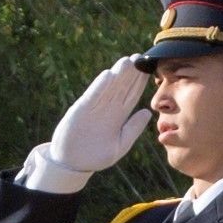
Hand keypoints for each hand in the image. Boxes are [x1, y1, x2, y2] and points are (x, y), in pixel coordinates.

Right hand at [24, 59, 154, 192]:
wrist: (73, 164)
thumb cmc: (97, 156)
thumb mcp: (120, 145)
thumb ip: (133, 129)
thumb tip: (147, 112)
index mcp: (119, 116)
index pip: (132, 95)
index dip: (140, 82)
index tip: (149, 69)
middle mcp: (108, 109)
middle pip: (122, 87)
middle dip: (131, 73)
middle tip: (140, 57)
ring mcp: (94, 108)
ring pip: (109, 88)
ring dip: (118, 75)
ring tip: (127, 61)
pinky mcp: (81, 111)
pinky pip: (92, 96)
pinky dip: (100, 86)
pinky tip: (108, 75)